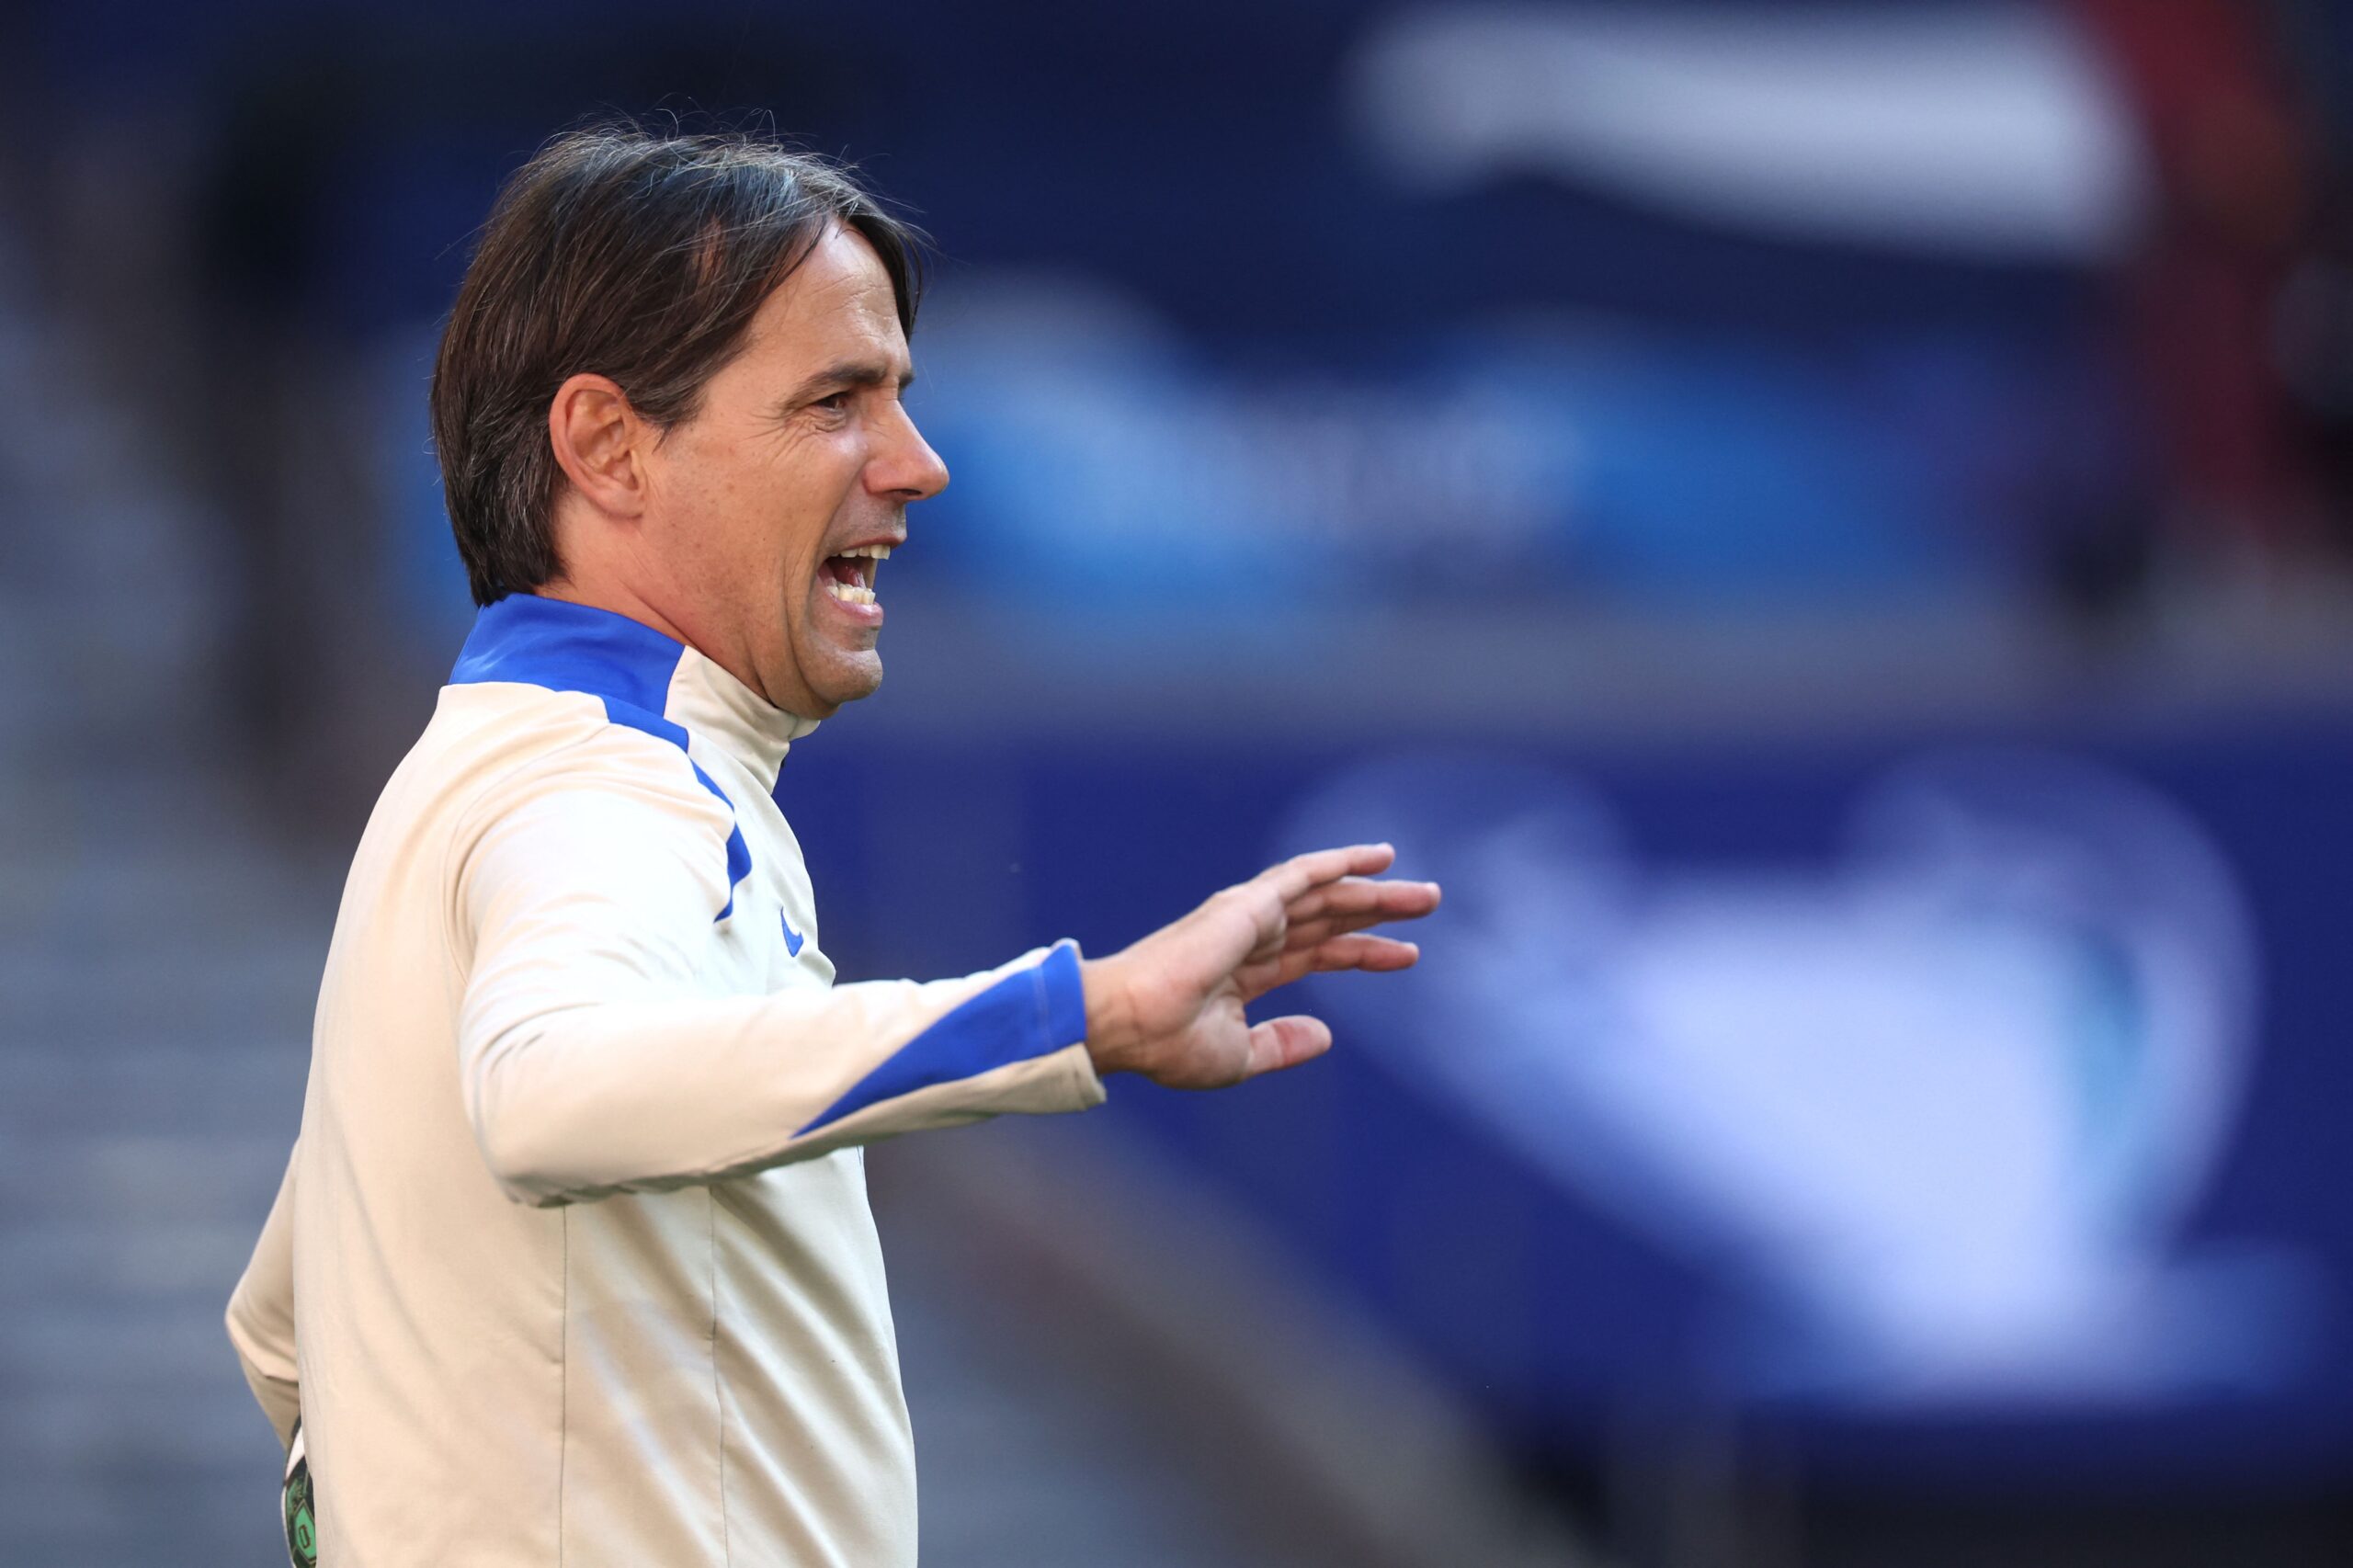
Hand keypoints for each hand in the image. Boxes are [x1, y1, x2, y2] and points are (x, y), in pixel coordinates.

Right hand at [1081, 843, 1440, 1087]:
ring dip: (1376, 889)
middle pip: (1331, 918)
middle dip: (1379, 911)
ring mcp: (1250, 917)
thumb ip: (1281, 1044)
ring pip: (1327, 894)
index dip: (1363, 953)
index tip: (1407, 955)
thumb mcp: (1239, 1056)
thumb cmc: (1168, 1045)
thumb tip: (1325, 1036)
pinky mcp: (1248, 904)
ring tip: (1425, 893)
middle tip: (1430, 902)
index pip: (1319, 955)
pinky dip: (1340, 862)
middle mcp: (1252, 937)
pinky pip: (1303, 874)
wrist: (1131, 1024)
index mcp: (1247, 972)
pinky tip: (1377, 858)